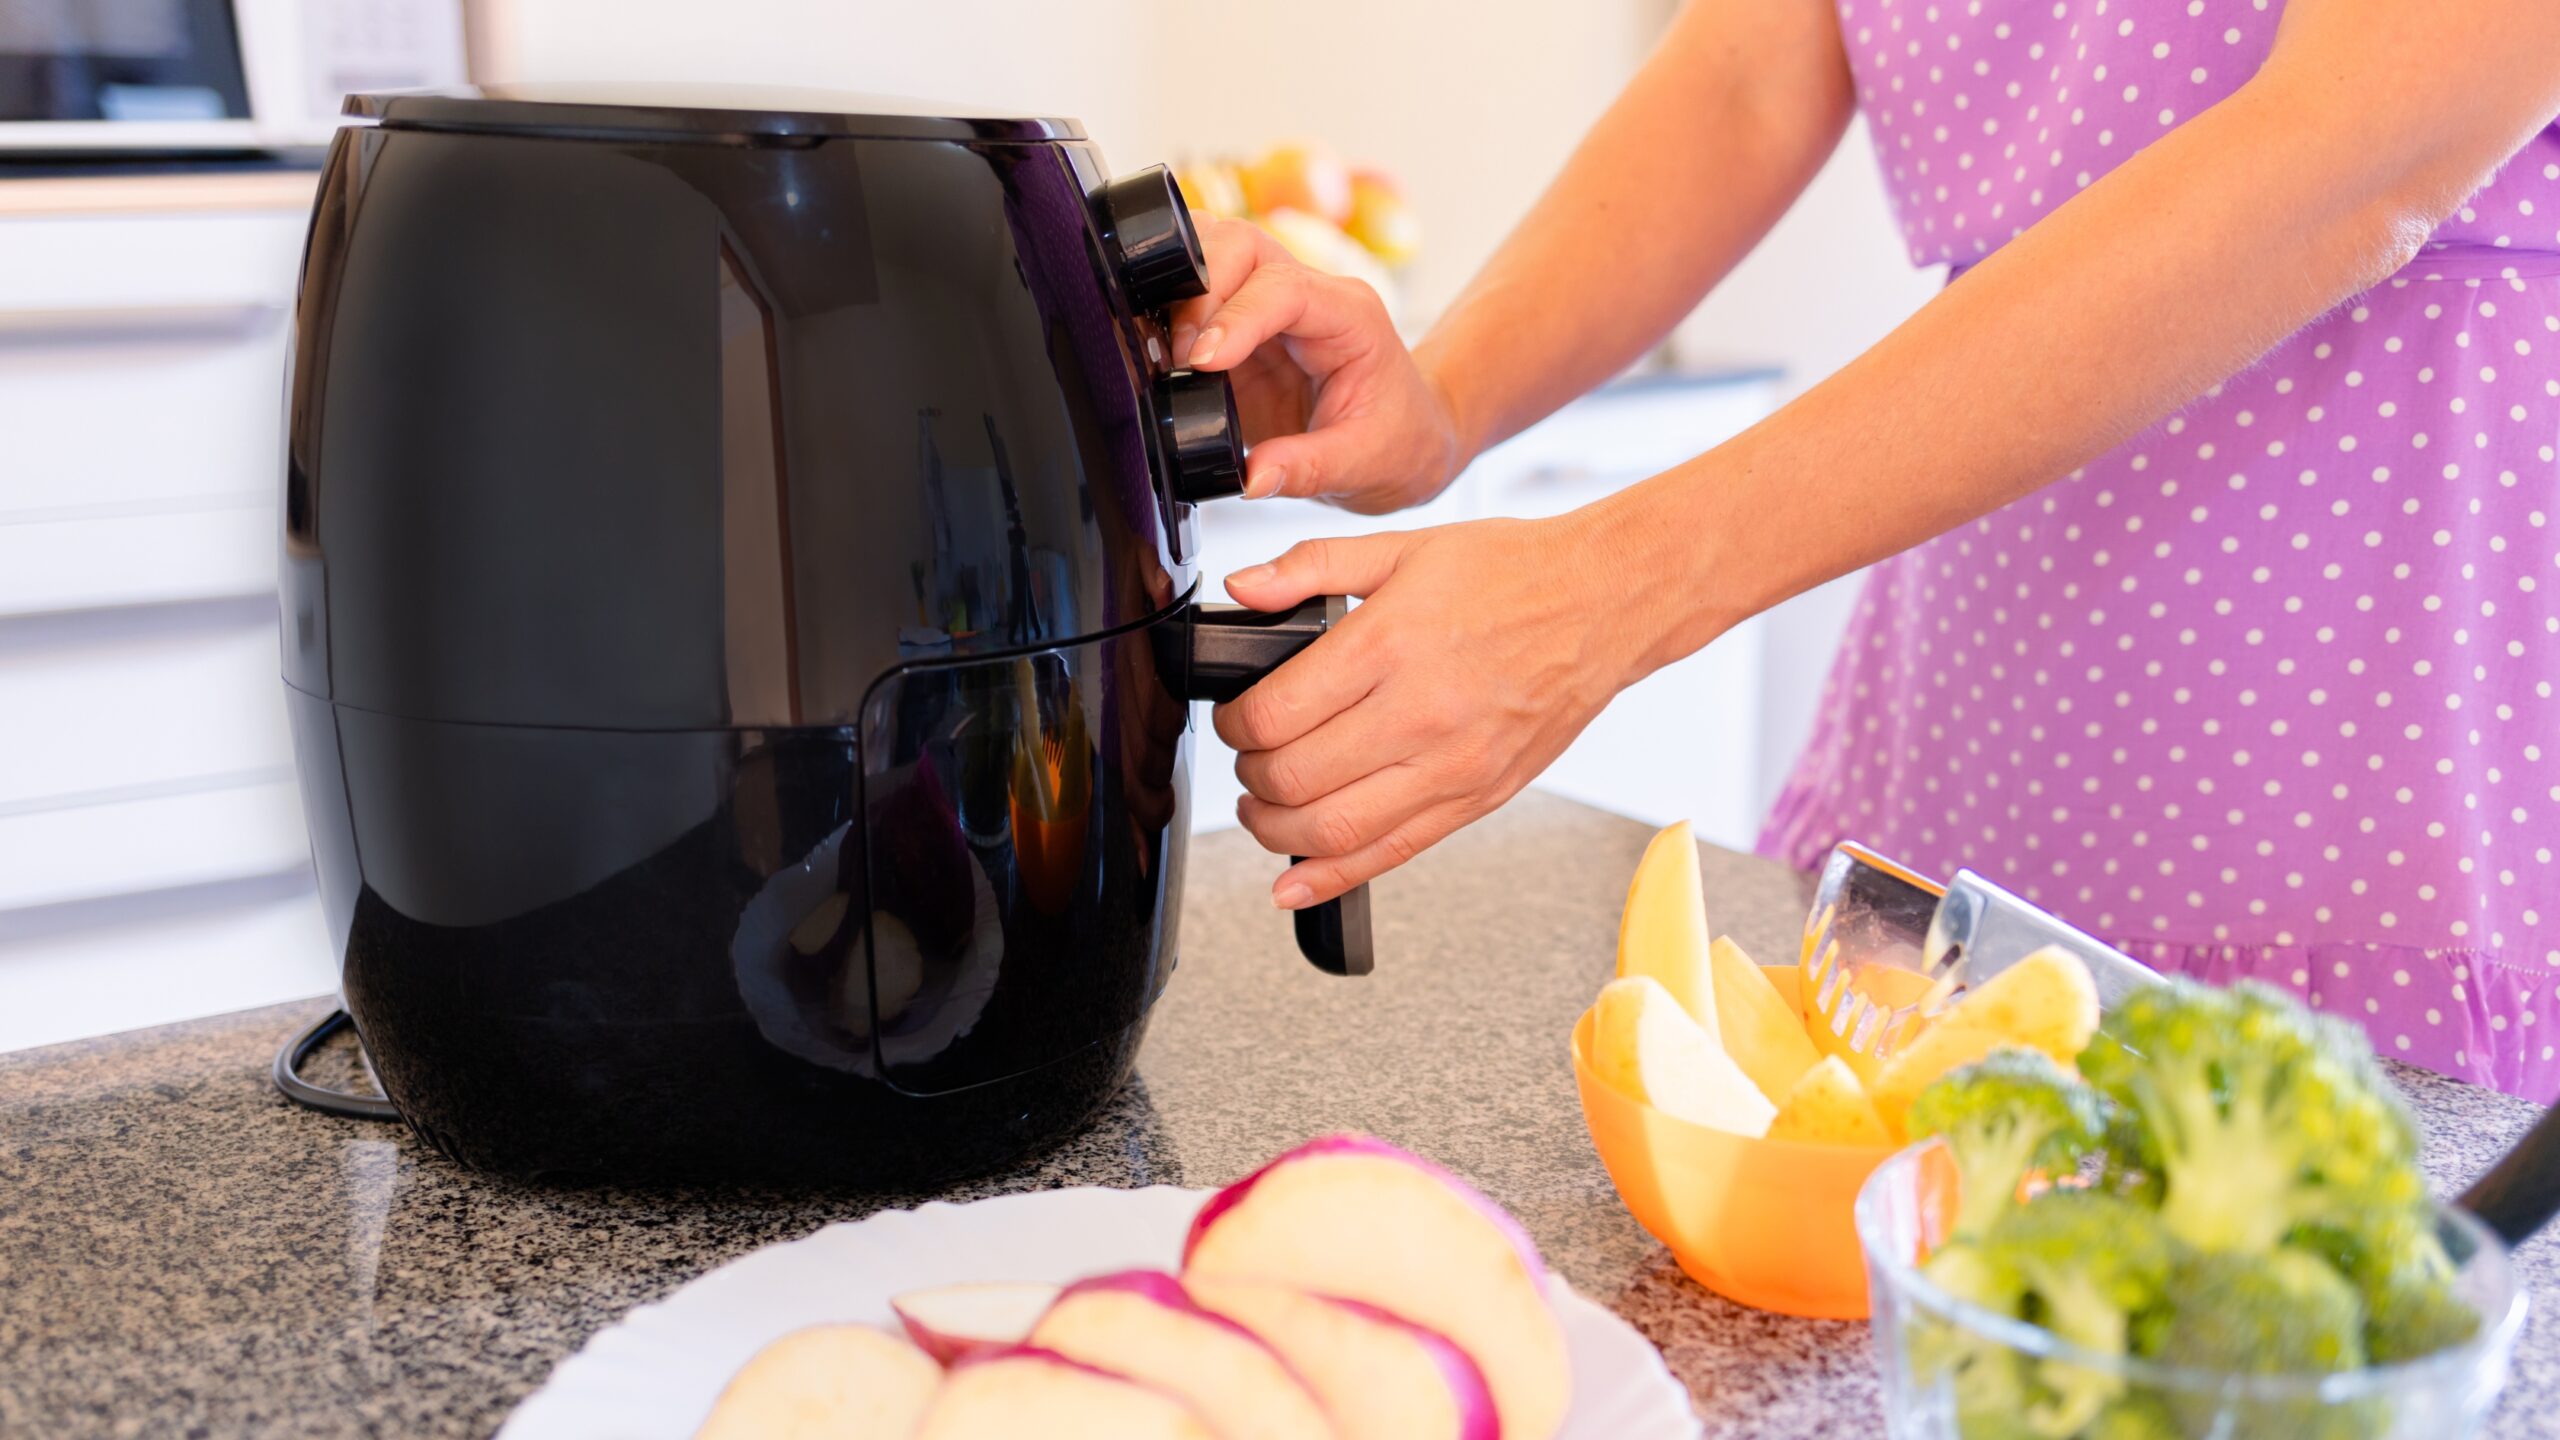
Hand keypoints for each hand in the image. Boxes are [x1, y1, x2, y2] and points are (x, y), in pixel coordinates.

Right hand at [1167, 217, 1464, 514]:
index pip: (1284, 289)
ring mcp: (1269, 307)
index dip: (1236, 315)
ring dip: (1177, 291)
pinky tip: (1157, 351)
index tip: (1201, 360)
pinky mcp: (1238, 331)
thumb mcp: (1362, 464)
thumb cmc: (1396, 443)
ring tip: (1163, 352)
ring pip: (1212, 253)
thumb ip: (1307, 468)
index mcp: (1349, 316)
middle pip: (1241, 246)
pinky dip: (1166, 310)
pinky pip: (1194, 295)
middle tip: (1180, 359)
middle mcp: (1309, 297)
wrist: (1404, 443)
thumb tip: (1251, 477)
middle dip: (1198, 291)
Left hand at [1212, 514, 1655, 906]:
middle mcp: (1420, 715)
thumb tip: (1241, 588)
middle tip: (1249, 758)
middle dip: (1249, 777)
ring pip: (1333, 831)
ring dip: (1275, 831)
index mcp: (1390, 645)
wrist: (1603, 604)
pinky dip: (1330, 878)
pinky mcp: (1476, 799)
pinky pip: (1391, 855)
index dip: (1233, 725)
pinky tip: (1292, 882)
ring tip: (1263, 809)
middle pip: (1294, 779)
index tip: (1234, 719)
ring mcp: (1452, 767)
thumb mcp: (1403, 547)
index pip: (1275, 715)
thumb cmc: (1512, 574)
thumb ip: (1311, 566)